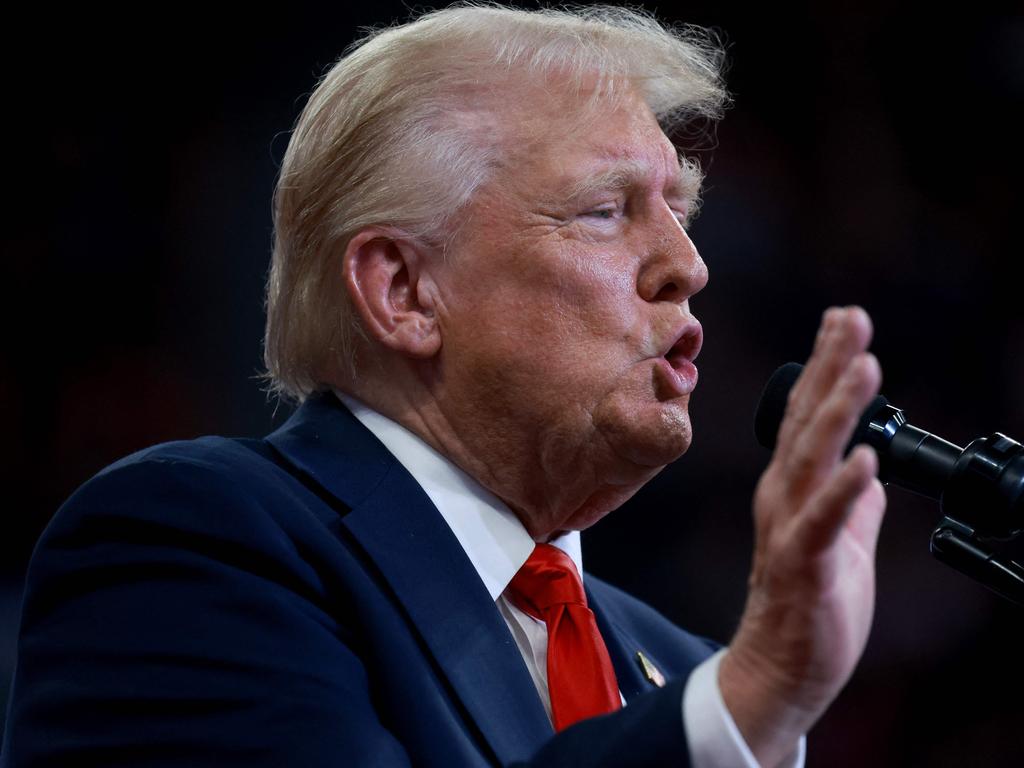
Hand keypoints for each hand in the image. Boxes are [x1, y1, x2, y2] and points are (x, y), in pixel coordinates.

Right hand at [718, 306, 886, 766]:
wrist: (782, 667)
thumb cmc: (810, 602)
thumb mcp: (844, 537)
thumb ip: (853, 498)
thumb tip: (870, 465)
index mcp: (792, 485)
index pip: (810, 415)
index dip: (826, 366)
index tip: (843, 320)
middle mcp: (782, 495)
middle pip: (807, 421)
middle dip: (830, 367)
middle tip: (851, 319)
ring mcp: (788, 527)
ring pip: (810, 460)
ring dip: (836, 412)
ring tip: (862, 368)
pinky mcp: (801, 564)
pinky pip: (820, 523)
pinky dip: (840, 490)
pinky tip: (863, 461)